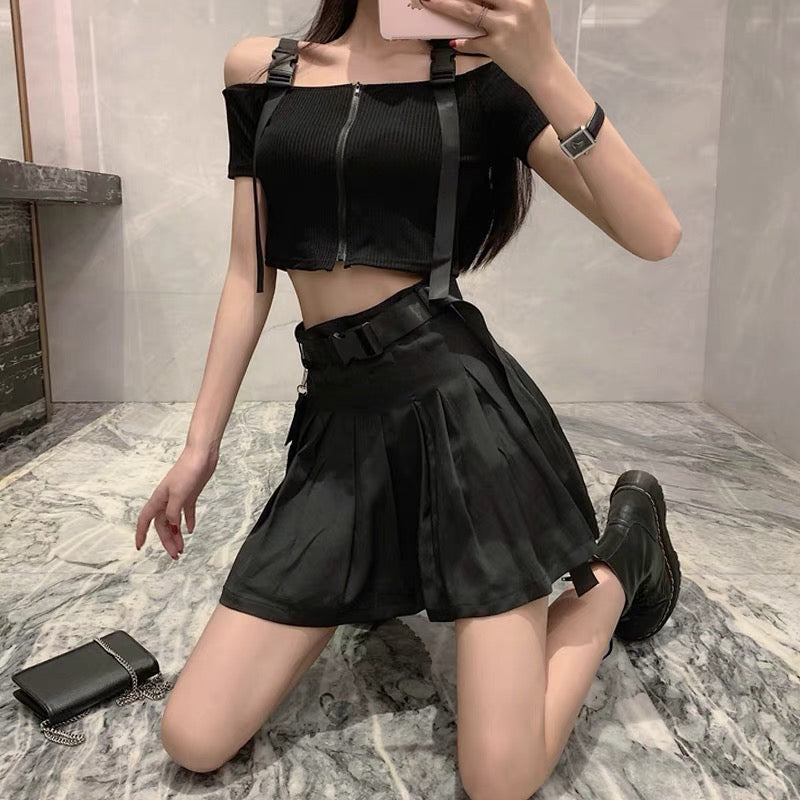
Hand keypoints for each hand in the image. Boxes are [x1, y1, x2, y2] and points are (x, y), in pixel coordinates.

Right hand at [134, 446, 217, 558]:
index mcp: (159, 499)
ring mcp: (178, 497)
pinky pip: (186, 512)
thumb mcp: (179, 494)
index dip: (141, 534)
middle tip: (176, 555)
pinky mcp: (190, 494)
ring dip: (177, 534)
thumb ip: (173, 512)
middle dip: (167, 541)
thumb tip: (172, 526)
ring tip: (182, 548)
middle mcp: (166, 500)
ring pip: (174, 521)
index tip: (140, 547)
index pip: (145, 520)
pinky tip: (191, 530)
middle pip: (163, 525)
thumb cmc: (188, 471)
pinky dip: (188, 521)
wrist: (202, 455)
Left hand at [421, 0, 557, 85]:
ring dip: (445, 6)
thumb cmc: (536, 40)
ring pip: (469, 11)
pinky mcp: (497, 46)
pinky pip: (472, 41)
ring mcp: (506, 26)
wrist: (544, 70)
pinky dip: (462, 42)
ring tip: (429, 1)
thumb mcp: (532, 9)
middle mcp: (517, 6)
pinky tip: (455, 42)